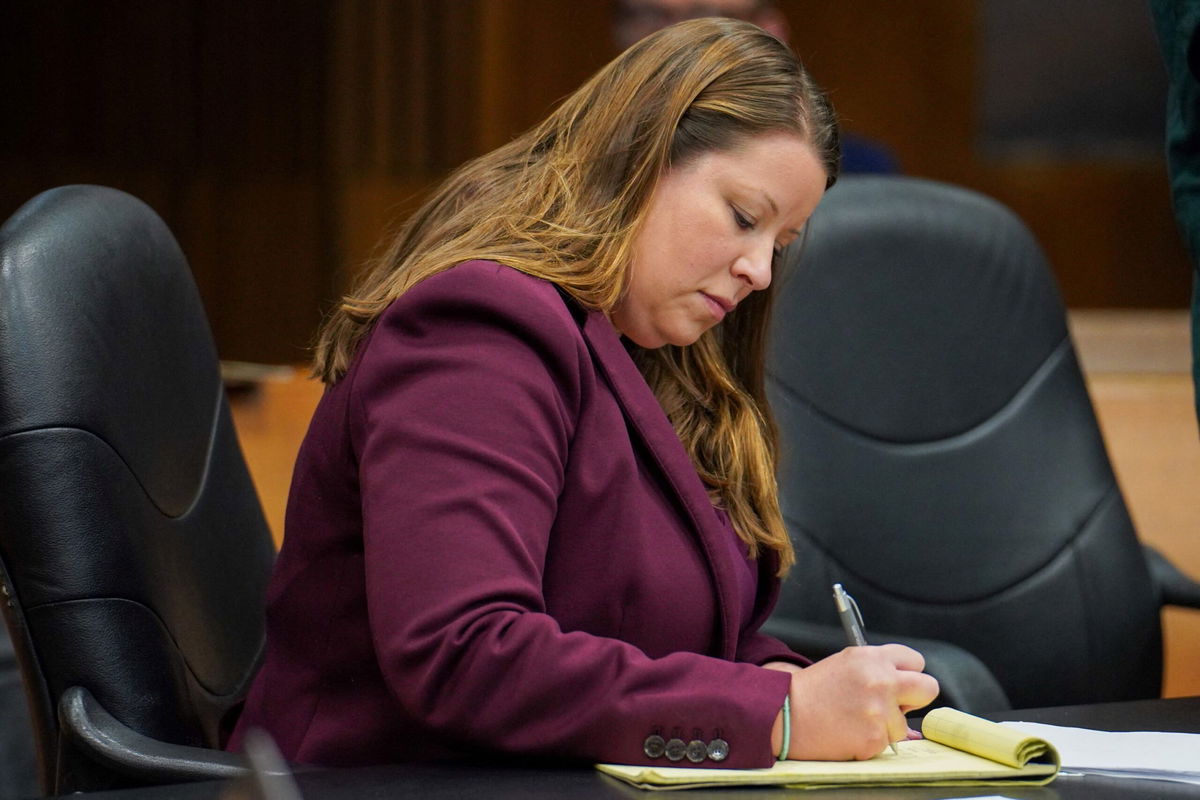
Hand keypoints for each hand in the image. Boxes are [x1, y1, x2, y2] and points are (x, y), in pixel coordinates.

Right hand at [763, 645, 938, 760]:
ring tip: (855, 719)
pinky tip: (849, 731)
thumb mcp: (846, 664)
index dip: (908, 673)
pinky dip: (870, 741)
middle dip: (916, 697)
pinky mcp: (875, 738)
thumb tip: (908, 693)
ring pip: (904, 723)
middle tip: (896, 704)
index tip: (899, 681)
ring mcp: (880, 711)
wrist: (786, 714)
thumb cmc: (813, 690)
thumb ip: (878, 671)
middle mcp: (881, 681)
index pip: (916, 661)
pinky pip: (887, 742)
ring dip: (886, 725)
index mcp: (873, 658)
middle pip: (928, 688)